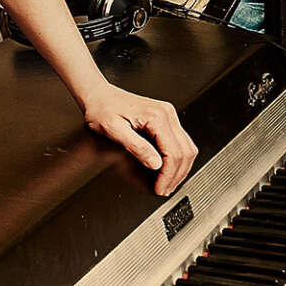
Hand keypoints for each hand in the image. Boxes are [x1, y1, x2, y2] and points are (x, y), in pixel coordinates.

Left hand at [79, 82, 197, 195]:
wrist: (98, 95)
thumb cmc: (101, 109)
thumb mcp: (113, 130)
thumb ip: (136, 147)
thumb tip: (156, 164)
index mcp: (156, 117)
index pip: (173, 153)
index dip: (168, 175)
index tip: (160, 187)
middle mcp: (166, 114)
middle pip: (185, 152)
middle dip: (176, 175)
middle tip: (164, 189)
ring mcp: (168, 115)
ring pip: (186, 148)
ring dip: (179, 169)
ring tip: (167, 183)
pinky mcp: (165, 119)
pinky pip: (180, 142)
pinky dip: (177, 159)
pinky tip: (168, 169)